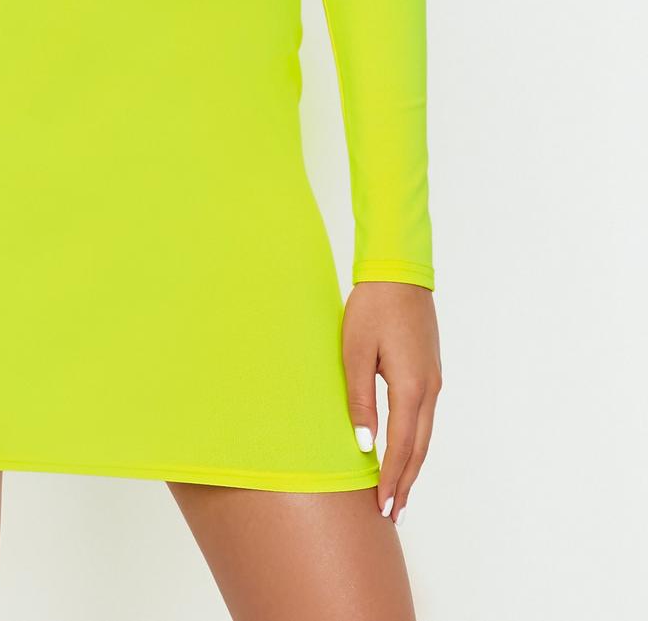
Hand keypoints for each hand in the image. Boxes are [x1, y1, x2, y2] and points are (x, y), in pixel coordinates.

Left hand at [342, 281, 441, 524]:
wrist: (399, 273)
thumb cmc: (372, 308)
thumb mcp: (355, 353)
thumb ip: (359, 400)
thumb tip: (365, 446)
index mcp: (410, 386)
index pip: (402, 446)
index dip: (391, 479)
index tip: (382, 507)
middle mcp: (428, 389)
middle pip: (419, 448)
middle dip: (405, 483)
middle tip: (392, 514)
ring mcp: (433, 381)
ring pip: (424, 435)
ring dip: (412, 466)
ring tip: (398, 493)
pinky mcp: (429, 372)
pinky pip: (424, 418)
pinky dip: (415, 443)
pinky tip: (405, 452)